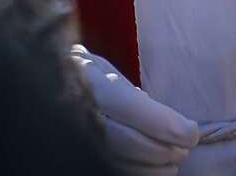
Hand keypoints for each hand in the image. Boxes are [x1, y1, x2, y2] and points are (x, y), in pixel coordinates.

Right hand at [70, 45, 198, 169]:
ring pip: (120, 161)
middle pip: (128, 141)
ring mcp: (78, 136)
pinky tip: (157, 170)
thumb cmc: (82, 73)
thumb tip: (165, 118)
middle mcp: (81, 111)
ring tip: (175, 161)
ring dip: (154, 167)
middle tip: (186, 147)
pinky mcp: (80, 152)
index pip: (131, 107)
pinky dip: (139, 172)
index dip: (164, 124)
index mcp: (89, 81)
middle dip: (163, 148)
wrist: (44, 82)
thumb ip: (128, 92)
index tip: (191, 132)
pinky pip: (113, 168)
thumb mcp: (104, 69)